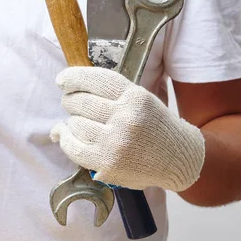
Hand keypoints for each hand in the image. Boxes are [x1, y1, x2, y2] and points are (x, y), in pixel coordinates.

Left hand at [51, 67, 204, 191]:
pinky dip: (64, 138)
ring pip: (75, 123)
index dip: (73, 77)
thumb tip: (68, 86)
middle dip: (70, 101)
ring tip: (78, 122)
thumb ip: (111, 93)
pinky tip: (63, 134)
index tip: (62, 80)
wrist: (178, 159)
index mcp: (135, 97)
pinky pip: (73, 147)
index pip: (96, 80)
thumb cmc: (155, 126)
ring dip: (71, 122)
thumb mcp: (141, 99)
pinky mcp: (107, 163)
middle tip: (70, 103)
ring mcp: (116, 142)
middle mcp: (126, 117)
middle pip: (80, 102)